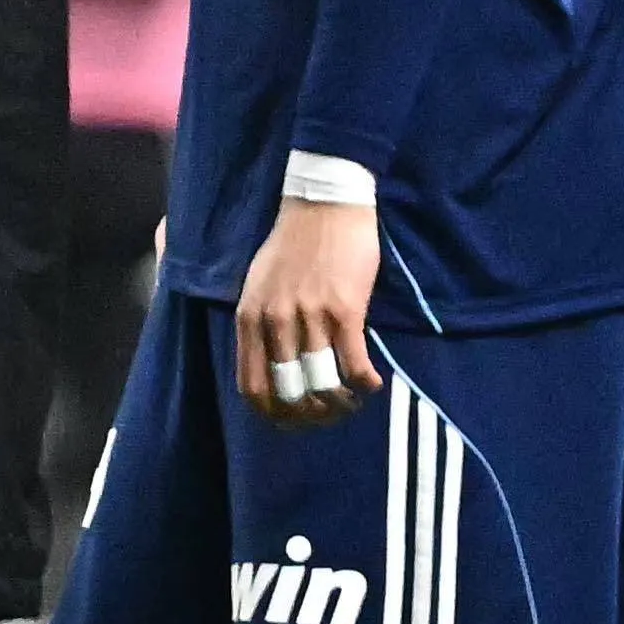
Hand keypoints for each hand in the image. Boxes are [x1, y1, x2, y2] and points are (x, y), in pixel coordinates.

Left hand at [236, 194, 382, 426]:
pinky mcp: (345, 309)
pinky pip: (354, 363)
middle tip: (328, 416)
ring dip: (341, 403)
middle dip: (311, 415)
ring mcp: (310, 316)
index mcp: (250, 317)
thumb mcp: (258, 283)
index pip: (252, 386)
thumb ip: (259, 322)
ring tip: (352, 401)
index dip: (273, 413)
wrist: (324, 203)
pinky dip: (365, 383)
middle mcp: (276, 321)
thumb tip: (270, 367)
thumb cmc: (292, 243)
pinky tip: (373, 384)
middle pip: (290, 393)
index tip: (292, 420)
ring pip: (323, 384)